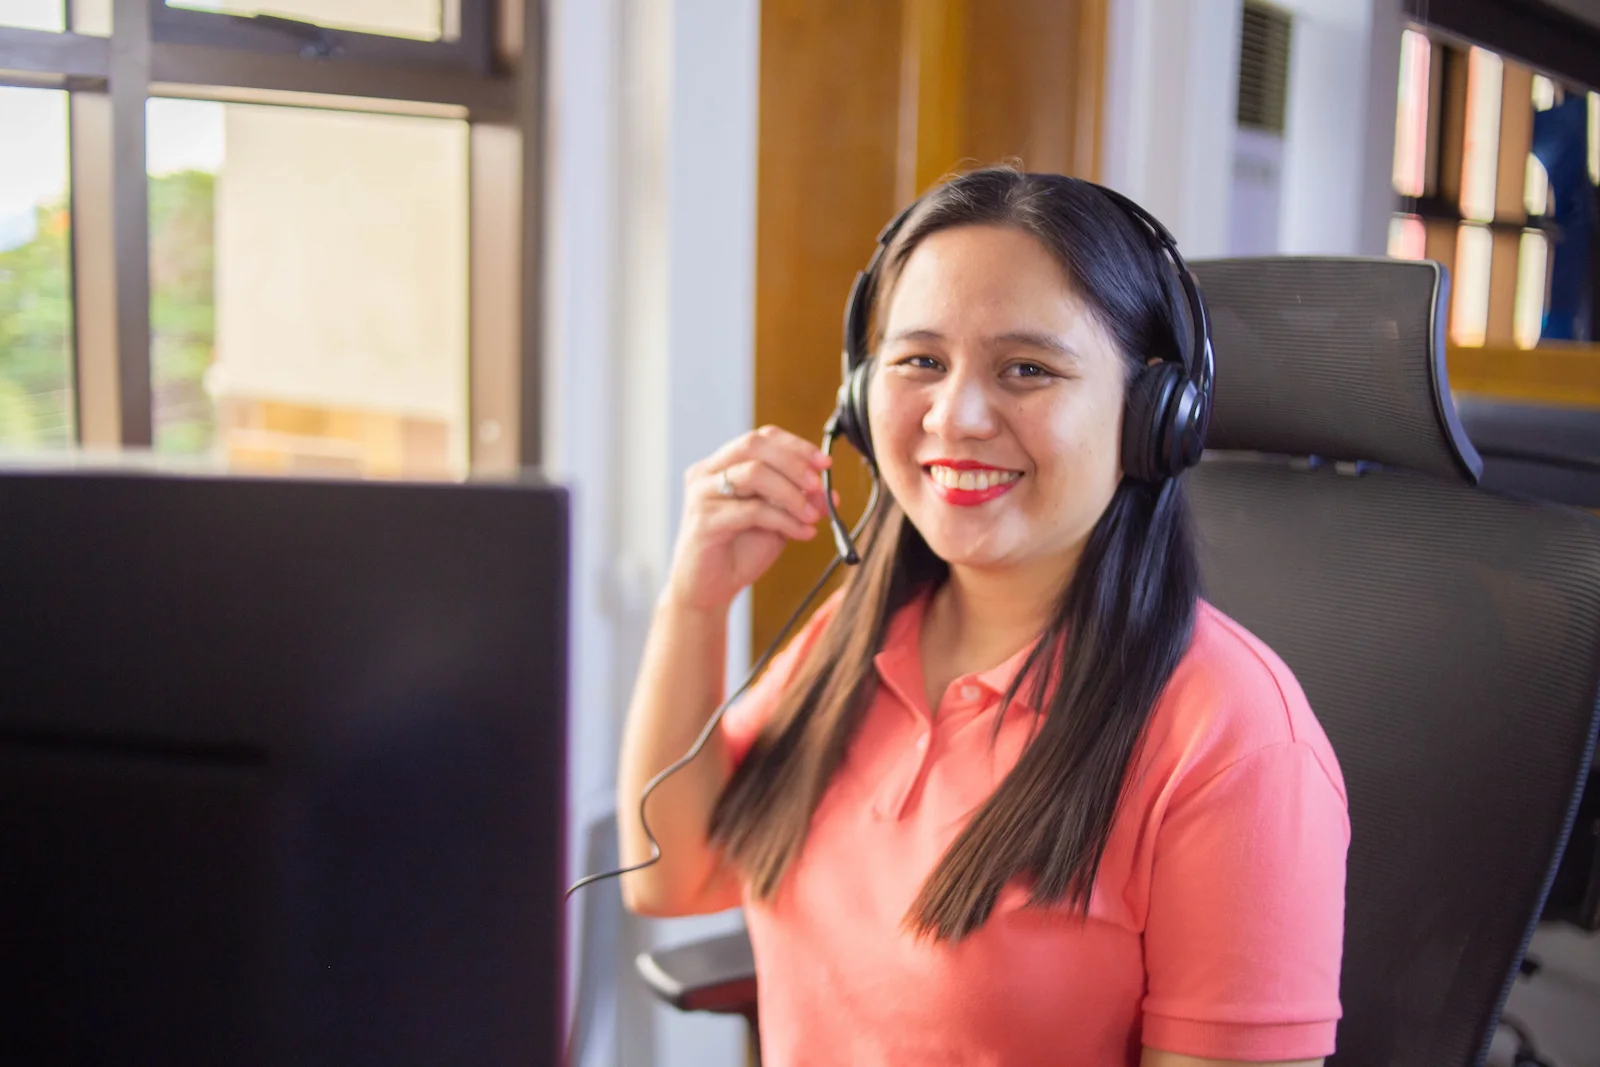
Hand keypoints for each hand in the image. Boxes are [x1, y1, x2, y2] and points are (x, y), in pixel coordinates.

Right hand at [663, 425, 833, 612]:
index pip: (761, 438)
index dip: (796, 446)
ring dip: (791, 493)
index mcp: (722, 465)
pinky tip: (802, 534)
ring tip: (812, 516)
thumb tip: (830, 492)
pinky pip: (751, 510)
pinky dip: (784, 519)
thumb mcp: (778, 522)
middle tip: (819, 484)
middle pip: (753, 445)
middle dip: (793, 462)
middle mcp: (707, 473)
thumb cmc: (738, 553)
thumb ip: (799, 503)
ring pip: (753, 474)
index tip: (825, 463)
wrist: (708, 591)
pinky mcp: (704, 521)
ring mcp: (702, 495)